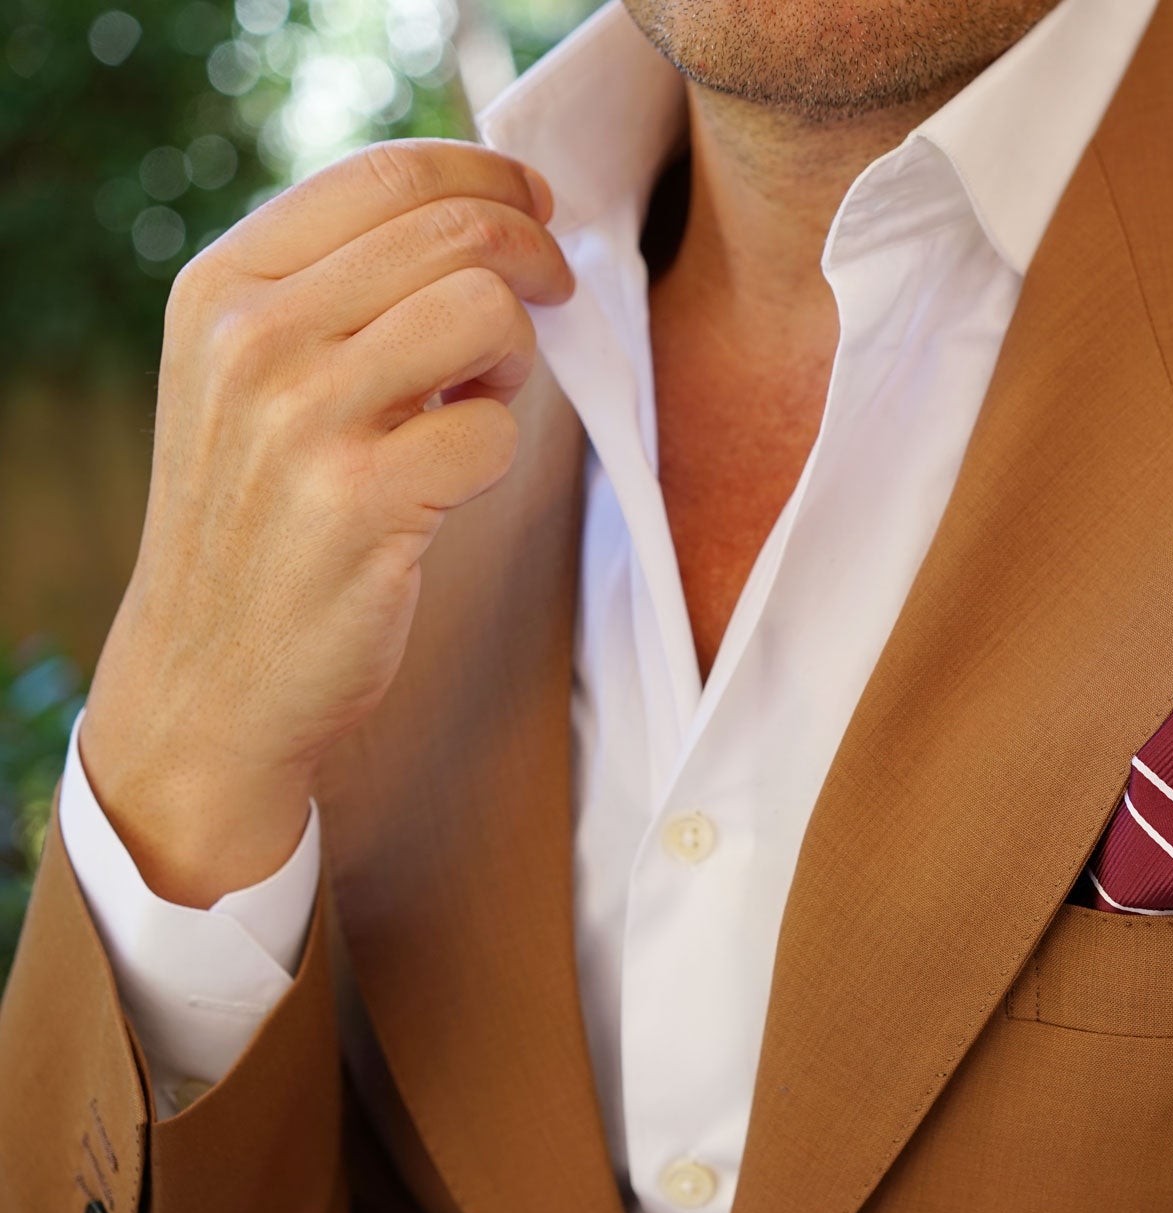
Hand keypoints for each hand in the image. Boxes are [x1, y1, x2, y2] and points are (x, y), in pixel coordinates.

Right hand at [77, 139, 574, 907]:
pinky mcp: (360, 502)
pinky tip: (452, 477)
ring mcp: (301, 419)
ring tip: (478, 397)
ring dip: (514, 356)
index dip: (491, 176)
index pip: (386, 174)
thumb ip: (338, 285)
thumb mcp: (251, 372)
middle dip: (534, 256)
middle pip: (456, 232)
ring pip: (485, 312)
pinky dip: (495, 452)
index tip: (539, 205)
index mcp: (224, 284)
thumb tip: (484, 211)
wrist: (213, 672)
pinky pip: (493, 431)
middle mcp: (251, 337)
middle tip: (553, 294)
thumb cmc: (263, 511)